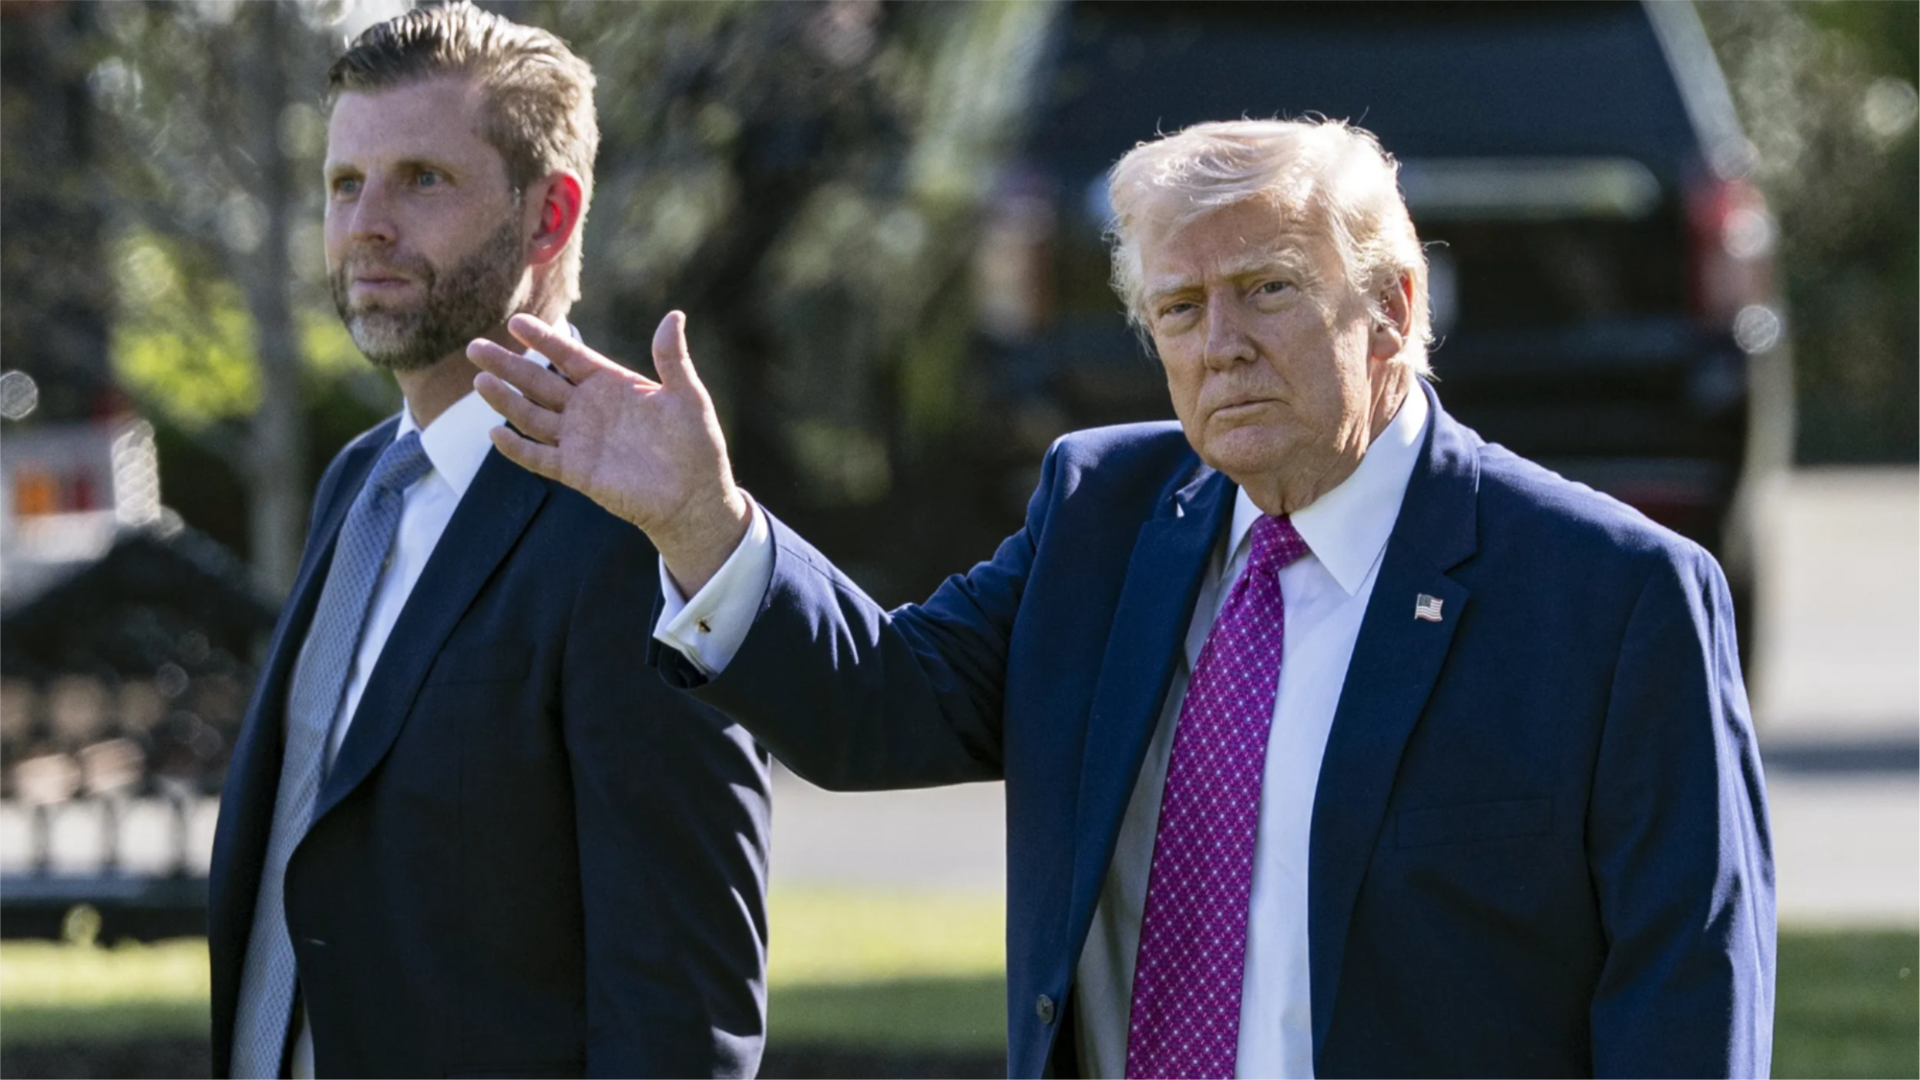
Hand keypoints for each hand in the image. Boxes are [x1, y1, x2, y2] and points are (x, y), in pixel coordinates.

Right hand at [469, 311, 750, 594]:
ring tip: (480, 381)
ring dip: (505, 400)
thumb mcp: (688, 397)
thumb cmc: (696, 444)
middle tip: (475, 346)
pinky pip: (540, 457)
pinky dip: (518, 448)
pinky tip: (496, 434)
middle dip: (508, 365)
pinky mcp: (576, 471)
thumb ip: (673, 359)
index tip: (516, 322)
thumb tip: (674, 316)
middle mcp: (588, 409)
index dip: (543, 339)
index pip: (569, 356)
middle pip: (539, 382)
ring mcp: (579, 440)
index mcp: (611, 384)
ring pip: (532, 416)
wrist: (694, 496)